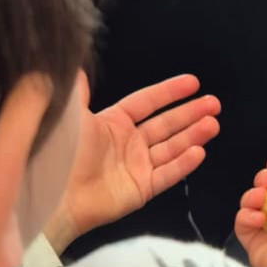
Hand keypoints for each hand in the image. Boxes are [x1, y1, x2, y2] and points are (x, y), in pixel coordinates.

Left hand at [44, 72, 220, 252]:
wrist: (53, 197)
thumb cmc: (59, 155)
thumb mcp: (70, 117)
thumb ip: (79, 93)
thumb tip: (75, 68)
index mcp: (113, 124)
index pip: (148, 102)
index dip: (170, 92)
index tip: (193, 83)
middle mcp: (128, 144)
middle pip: (167, 124)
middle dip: (191, 113)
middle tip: (213, 103)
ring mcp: (136, 167)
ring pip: (172, 147)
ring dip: (194, 135)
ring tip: (213, 124)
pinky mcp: (140, 189)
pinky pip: (167, 174)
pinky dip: (184, 164)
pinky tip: (199, 151)